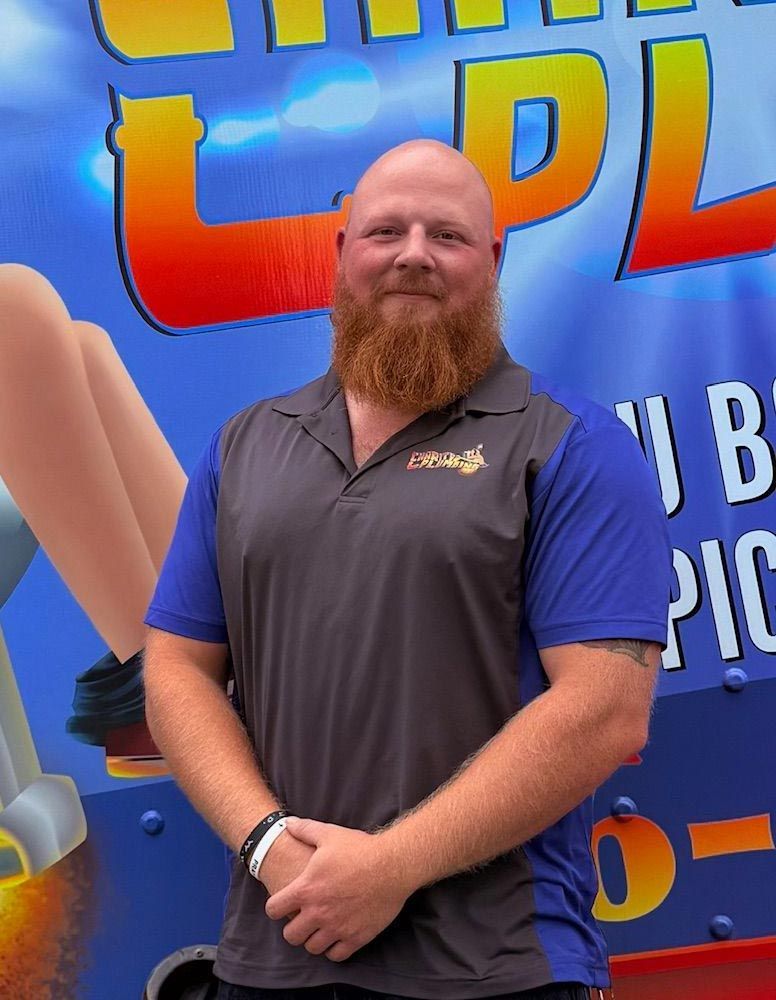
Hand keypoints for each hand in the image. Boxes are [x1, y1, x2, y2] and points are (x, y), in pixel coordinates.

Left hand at [264, 817, 409, 962]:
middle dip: (293, 927)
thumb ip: (305, 830)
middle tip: (303, 918)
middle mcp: (318, 912)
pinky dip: (333, 948)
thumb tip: (288, 823)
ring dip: (313, 938)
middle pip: (291, 936)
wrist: (393, 865)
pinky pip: (336, 955)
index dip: (276, 906)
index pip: (274, 910)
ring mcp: (337, 928)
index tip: (285, 903)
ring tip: (320, 927)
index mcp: (306, 889)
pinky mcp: (356, 937)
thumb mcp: (329, 834)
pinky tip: (337, 935)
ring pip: (312, 948)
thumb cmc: (360, 849)